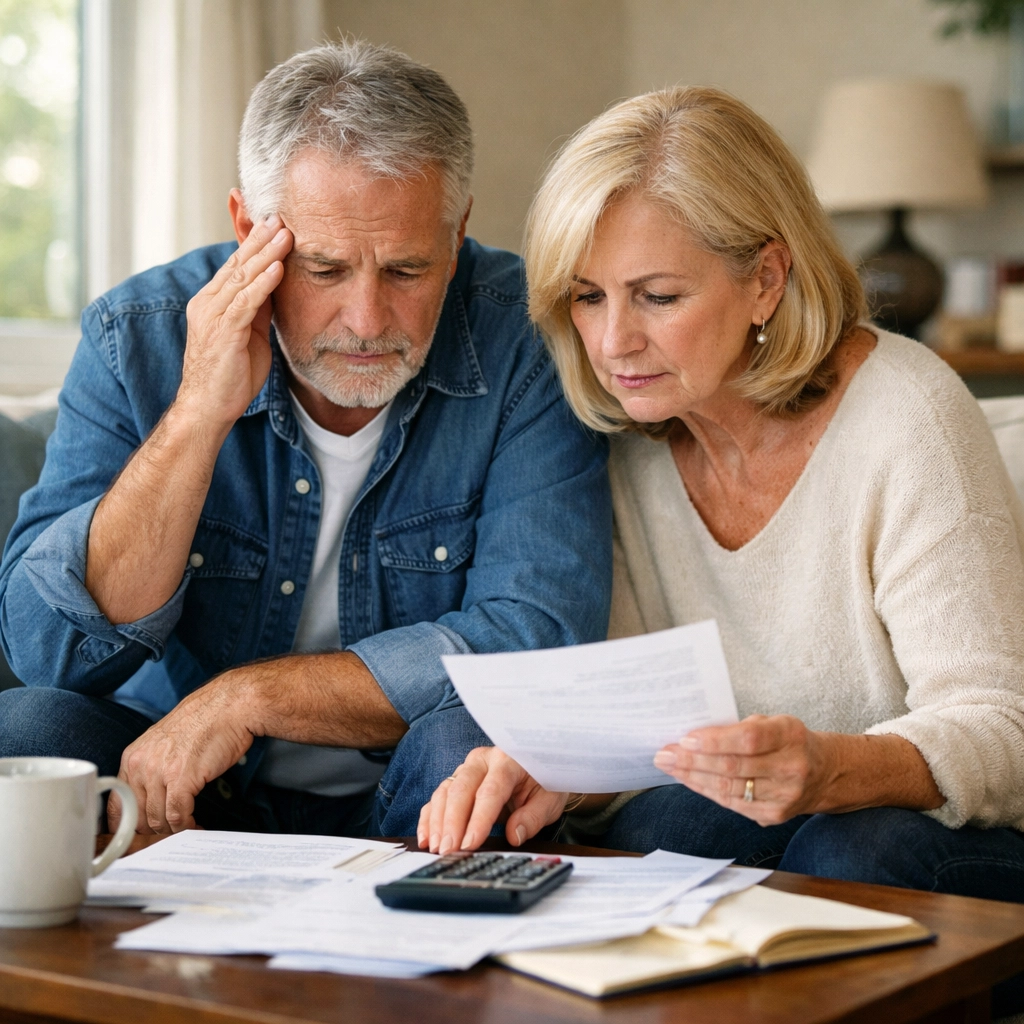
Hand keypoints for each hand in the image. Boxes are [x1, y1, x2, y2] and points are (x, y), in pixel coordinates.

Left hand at [108, 673, 253, 834]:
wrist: (229, 706)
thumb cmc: (205, 722)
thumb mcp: (165, 742)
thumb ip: (152, 767)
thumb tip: (152, 797)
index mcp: (133, 756)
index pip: (116, 805)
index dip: (128, 825)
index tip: (141, 836)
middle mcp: (141, 765)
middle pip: (137, 817)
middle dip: (154, 831)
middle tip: (169, 835)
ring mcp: (160, 772)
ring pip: (157, 820)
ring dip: (173, 830)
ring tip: (186, 829)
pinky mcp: (182, 779)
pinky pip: (177, 816)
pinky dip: (186, 826)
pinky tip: (195, 824)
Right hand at [176, 214, 292, 431]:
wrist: (208, 408)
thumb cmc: (230, 375)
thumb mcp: (248, 334)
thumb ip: (257, 309)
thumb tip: (276, 286)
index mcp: (212, 302)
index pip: (235, 265)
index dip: (254, 243)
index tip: (274, 222)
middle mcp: (208, 303)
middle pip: (237, 263)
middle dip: (260, 238)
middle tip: (281, 215)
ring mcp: (213, 316)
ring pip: (241, 277)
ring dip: (266, 254)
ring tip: (286, 233)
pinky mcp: (223, 333)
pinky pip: (245, 302)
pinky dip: (262, 283)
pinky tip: (278, 268)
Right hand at [417, 747, 568, 853]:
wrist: (539, 767)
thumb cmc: (544, 782)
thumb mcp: (549, 800)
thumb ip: (533, 817)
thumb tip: (514, 835)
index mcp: (508, 760)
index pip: (490, 790)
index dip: (479, 819)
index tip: (470, 843)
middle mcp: (483, 760)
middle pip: (462, 789)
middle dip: (452, 823)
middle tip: (448, 850)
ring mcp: (466, 768)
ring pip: (445, 792)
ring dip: (438, 822)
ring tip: (438, 848)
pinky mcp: (457, 779)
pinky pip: (438, 798)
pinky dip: (429, 818)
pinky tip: (427, 839)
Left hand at [653, 714, 834, 825]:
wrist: (824, 772)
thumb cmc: (787, 740)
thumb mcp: (772, 722)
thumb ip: (739, 728)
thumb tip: (694, 736)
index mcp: (790, 735)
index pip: (748, 740)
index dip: (715, 741)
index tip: (686, 738)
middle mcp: (791, 767)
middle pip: (733, 767)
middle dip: (693, 760)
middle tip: (665, 753)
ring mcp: (784, 796)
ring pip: (728, 788)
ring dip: (693, 777)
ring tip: (669, 766)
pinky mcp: (774, 815)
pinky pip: (731, 803)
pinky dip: (705, 790)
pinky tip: (688, 780)